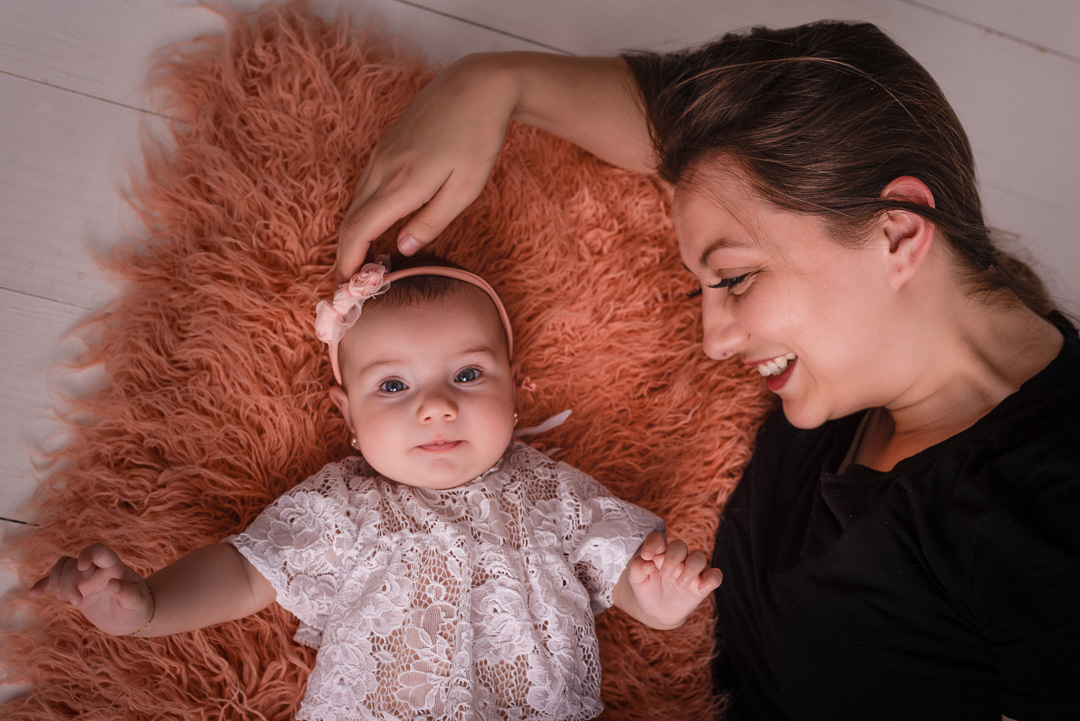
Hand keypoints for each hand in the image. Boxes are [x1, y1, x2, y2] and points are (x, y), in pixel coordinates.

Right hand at [30, 543, 153, 635]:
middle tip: (77, 602)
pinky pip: (55, 583)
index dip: (87, 554)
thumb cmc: (138, 607)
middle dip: (68, 582)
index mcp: (113, 567)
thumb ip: (128, 593)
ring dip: (56, 583)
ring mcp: (84, 579)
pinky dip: (44, 586)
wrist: (131, 619)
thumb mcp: (137, 602)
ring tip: (66, 601)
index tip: (82, 567)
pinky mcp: (75, 591)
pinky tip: (34, 593)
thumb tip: (113, 584)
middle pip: (73, 564)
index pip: (99, 551)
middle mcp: (96, 569)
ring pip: (62, 569)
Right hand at [335, 54, 516, 280]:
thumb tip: (401, 248)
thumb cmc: (478, 137)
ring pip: (357, 201)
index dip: (348, 260)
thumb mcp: (465, 188)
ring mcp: (382, 154)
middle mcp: (383, 168)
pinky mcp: (387, 145)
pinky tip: (377, 225)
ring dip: (354, 232)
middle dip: (346, 253)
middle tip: (350, 283)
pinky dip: (365, 210)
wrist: (475, 85)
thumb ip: (432, 221)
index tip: (345, 285)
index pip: (359, 229)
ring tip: (362, 261)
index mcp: (402, 184)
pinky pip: (367, 185)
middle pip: (352, 218)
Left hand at [626, 532, 722, 629]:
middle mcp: (677, 558)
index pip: (657, 539)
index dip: (653, 543)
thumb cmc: (646, 590)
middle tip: (665, 575)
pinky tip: (700, 589)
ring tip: (680, 584)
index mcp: (659, 553)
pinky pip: (715, 576)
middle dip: (673, 558)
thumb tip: (646, 562)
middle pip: (680, 546)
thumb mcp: (636, 580)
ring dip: (691, 569)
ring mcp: (691, 571)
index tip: (646, 556)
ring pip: (700, 557)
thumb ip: (636, 569)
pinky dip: (712, 580)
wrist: (657, 612)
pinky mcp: (703, 584)